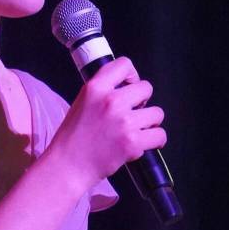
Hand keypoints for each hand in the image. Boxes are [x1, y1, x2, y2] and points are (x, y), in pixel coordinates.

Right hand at [46, 57, 166, 189]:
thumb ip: (102, 92)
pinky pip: (160, 135)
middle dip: (142, 101)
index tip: (130, 86)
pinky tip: (143, 143)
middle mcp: (111, 101)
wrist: (68, 165)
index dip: (131, 75)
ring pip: (157, 113)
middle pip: (146, 88)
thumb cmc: (72, 137)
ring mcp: (124, 121)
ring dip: (150, 122)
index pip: (124, 64)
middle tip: (132, 114)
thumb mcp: (81, 103)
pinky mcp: (132, 142)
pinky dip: (155, 141)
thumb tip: (128, 88)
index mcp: (95, 88)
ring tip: (137, 130)